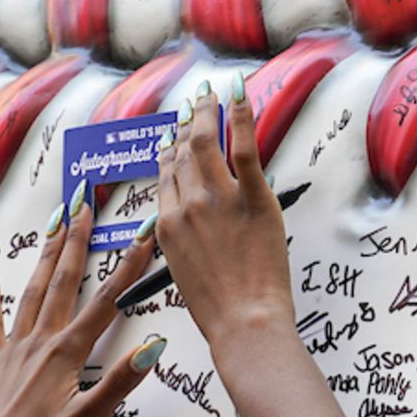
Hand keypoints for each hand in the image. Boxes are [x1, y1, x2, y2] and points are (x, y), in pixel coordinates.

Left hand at [0, 193, 164, 416]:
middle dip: (78, 241)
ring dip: (46, 255)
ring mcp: (14, 348)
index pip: (106, 302)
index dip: (129, 268)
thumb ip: (120, 382)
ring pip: (33, 290)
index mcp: (67, 354)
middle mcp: (40, 341)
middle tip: (85, 204)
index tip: (145, 236)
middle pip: (64, 281)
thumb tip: (151, 347)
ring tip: (56, 222)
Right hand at [155, 81, 294, 346]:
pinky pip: (242, 147)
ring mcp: (218, 199)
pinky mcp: (252, 198)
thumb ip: (183, 241)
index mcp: (167, 225)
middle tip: (192, 106)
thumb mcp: (184, 273)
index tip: (170, 137)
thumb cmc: (219, 310)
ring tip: (209, 94)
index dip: (168, 152)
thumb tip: (187, 226)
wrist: (244, 322)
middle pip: (181, 154)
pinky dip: (240, 116)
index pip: (164, 176)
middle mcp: (186, 206)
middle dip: (184, 126)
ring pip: (205, 143)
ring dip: (206, 112)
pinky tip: (239, 94)